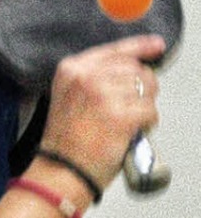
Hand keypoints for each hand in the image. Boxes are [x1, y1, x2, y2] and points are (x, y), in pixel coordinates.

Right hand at [41, 34, 164, 193]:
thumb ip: (93, 77)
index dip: (141, 47)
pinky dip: (148, 122)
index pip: (116, 50)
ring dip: (145, 106)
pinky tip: (134, 131)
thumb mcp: (69, 96)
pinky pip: (150, 110)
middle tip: (132, 107)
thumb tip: (133, 68)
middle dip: (142, 87)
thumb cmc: (66, 141)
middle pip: (136, 68)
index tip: (156, 46)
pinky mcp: (120, 116)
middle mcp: (87, 77)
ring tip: (129, 121)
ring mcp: (103, 95)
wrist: (61, 170)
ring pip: (147, 88)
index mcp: (72, 69)